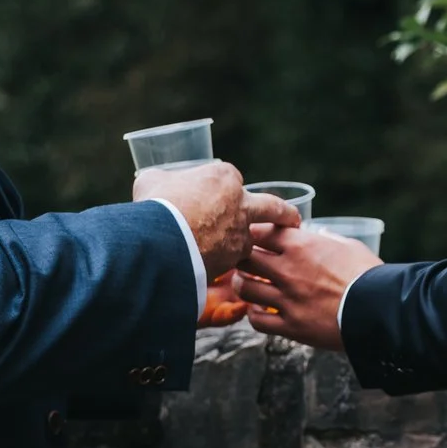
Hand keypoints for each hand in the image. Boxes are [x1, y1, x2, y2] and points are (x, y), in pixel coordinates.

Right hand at [134, 162, 301, 279]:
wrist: (162, 239)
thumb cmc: (157, 204)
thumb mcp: (152, 182)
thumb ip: (161, 180)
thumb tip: (155, 183)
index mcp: (224, 178)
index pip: (230, 181)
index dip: (220, 191)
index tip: (215, 198)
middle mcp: (241, 203)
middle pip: (271, 207)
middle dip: (284, 215)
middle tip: (293, 221)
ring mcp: (241, 232)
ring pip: (251, 239)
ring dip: (245, 245)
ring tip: (237, 254)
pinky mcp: (235, 257)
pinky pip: (234, 261)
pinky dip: (227, 264)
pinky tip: (216, 270)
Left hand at [234, 224, 382, 351]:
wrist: (379, 309)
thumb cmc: (369, 275)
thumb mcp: (349, 246)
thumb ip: (328, 240)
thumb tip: (320, 236)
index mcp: (300, 245)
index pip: (259, 231)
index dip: (254, 233)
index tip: (257, 238)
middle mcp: (287, 270)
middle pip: (245, 258)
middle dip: (243, 258)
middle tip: (248, 262)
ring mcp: (286, 299)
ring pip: (244, 289)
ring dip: (244, 286)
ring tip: (249, 286)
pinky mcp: (290, 326)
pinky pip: (257, 320)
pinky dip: (254, 315)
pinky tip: (261, 312)